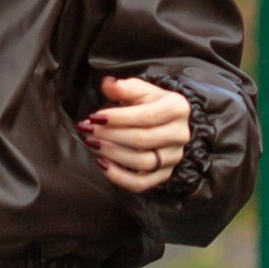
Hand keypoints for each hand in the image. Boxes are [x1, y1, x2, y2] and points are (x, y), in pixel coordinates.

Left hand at [79, 71, 192, 195]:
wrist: (161, 120)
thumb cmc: (148, 103)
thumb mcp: (138, 89)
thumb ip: (123, 87)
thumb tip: (108, 84)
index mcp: (177, 108)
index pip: (147, 116)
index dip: (119, 118)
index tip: (94, 117)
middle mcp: (180, 134)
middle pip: (143, 140)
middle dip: (111, 135)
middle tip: (88, 130)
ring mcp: (173, 157)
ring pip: (142, 162)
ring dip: (112, 154)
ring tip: (92, 144)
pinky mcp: (163, 174)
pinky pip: (141, 184)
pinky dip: (119, 177)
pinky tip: (102, 164)